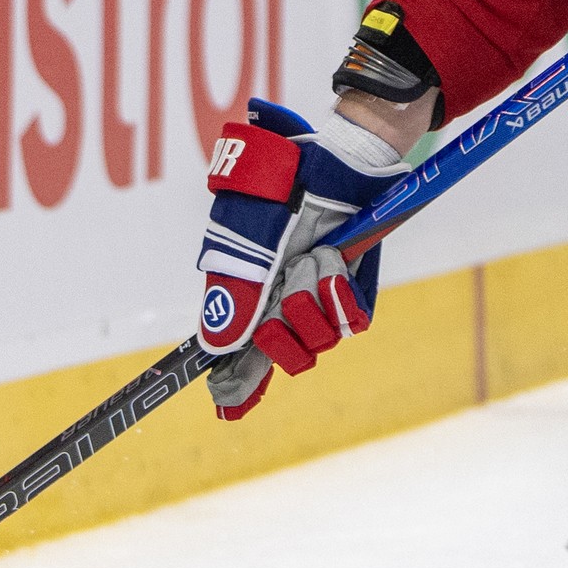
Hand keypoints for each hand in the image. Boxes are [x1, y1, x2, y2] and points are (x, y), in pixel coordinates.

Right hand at [196, 100, 404, 420]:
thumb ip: (234, 293)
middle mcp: (282, 303)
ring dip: (311, 298)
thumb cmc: (279, 190)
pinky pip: (350, 320)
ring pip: (317, 341)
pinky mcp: (352, 288)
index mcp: (248, 295)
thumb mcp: (246, 238)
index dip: (236, 384)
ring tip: (311, 255)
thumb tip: (215, 349)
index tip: (229, 407)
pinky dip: (337, 294)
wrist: (332, 160)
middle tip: (285, 285)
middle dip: (282, 332)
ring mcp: (319, 297)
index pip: (240, 355)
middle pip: (282, 356)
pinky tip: (330, 262)